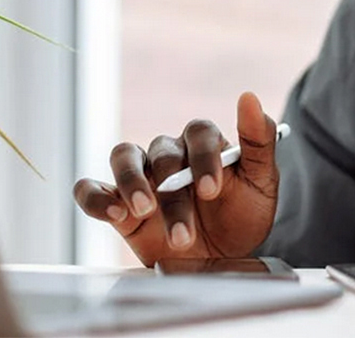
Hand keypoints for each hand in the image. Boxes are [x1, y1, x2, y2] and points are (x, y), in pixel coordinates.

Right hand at [73, 92, 279, 266]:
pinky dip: (96, 197)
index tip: (212, 189)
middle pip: (163, 154)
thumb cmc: (242, 216)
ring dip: (131, 182)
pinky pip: (92, 188)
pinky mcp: (118, 202)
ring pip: (124, 157)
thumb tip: (249, 97)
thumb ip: (258, 141)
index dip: (204, 157)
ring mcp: (142, 176)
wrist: (222, 257)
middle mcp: (170, 154)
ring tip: (144, 210)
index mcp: (204, 144)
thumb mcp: (262, 183)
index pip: (199, 132)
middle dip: (174, 194)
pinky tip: (115, 214)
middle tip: (185, 230)